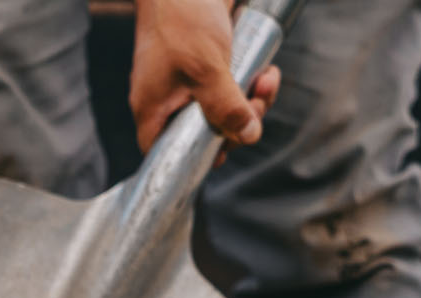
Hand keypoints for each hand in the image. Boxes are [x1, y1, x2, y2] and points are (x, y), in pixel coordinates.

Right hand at [130, 0, 281, 153]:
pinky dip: (252, 81)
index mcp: (154, 107)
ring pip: (225, 109)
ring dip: (253, 100)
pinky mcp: (208, 64)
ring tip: (267, 79)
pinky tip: (266, 69)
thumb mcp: (207, 68)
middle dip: (239, 123)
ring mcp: (188, 81)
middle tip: (256, 103)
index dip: (196, 159)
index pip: (167, 152)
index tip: (226, 149)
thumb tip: (247, 136)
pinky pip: (232, 86)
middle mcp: (169, 98)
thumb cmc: (181, 15)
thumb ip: (226, 106)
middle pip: (206, 133)